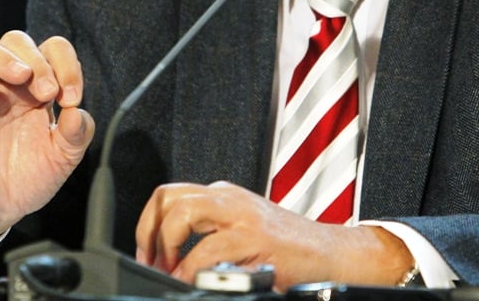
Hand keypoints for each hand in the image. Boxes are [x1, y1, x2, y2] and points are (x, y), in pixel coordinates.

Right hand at [0, 30, 94, 244]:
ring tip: (22, 76)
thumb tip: (77, 112)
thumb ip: (77, 134)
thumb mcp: (64, 157)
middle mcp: (7, 86)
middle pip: (15, 41)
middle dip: (38, 60)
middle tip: (49, 93)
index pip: (51, 50)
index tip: (73, 98)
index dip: (66, 64)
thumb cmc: (30, 177)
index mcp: (37, 88)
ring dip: (4, 58)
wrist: (1, 212)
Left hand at [134, 181, 412, 290]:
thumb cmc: (288, 245)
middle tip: (154, 264)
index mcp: (223, 195)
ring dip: (169, 249)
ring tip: (172, 273)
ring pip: (184, 214)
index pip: (169, 195)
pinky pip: (211, 250)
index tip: (147, 254)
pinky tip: (196, 283)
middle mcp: (229, 199)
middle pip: (170, 199)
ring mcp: (242, 217)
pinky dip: (194, 270)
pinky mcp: (256, 240)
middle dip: (151, 235)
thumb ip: (211, 230)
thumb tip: (168, 253)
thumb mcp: (243, 226)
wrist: (331, 253)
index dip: (148, 225)